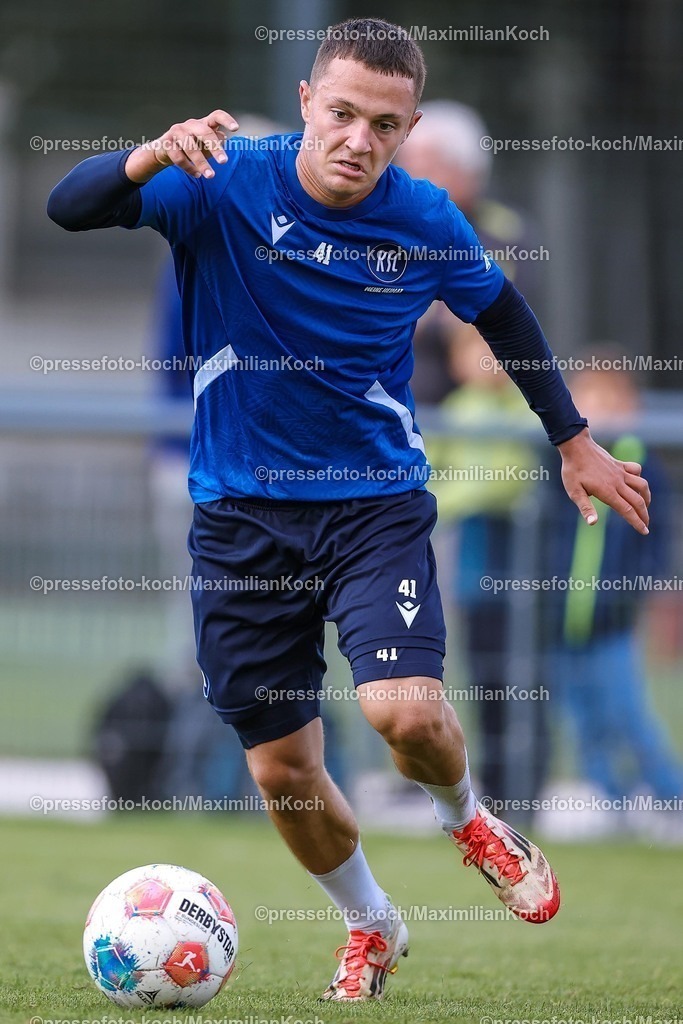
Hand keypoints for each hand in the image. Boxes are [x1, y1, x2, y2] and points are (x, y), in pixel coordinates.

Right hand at [125, 110, 239, 182]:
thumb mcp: (205, 145)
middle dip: (215, 148)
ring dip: (201, 163)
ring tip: (211, 176)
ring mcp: (177, 132)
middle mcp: (190, 125)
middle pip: (204, 132)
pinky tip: (197, 175)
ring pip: (191, 147)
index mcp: (203, 124)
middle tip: (224, 162)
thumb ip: (214, 142)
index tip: (236, 128)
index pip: (216, 116)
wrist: (165, 151)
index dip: (226, 120)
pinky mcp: (167, 143)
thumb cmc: (191, 147)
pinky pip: (179, 157)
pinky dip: (189, 168)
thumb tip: (223, 138)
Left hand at [558, 427, 650, 534]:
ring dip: (646, 497)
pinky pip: (636, 470)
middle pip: (637, 501)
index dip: (637, 522)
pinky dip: (639, 478)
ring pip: (642, 485)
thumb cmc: (573, 470)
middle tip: (646, 525)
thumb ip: (585, 508)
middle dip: (644, 515)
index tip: (644, 531)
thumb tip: (593, 523)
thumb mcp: (574, 492)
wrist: (576, 446)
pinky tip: (636, 483)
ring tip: (645, 506)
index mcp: (607, 492)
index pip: (627, 511)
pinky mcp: (620, 464)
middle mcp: (618, 482)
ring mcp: (620, 472)